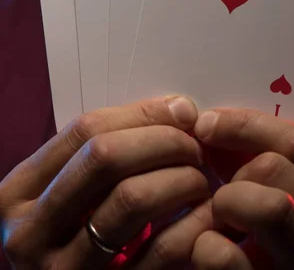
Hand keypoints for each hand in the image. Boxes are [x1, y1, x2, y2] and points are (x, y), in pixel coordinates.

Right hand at [0, 96, 210, 268]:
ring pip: (132, 198)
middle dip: (163, 142)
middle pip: (106, 158)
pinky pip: (159, 250)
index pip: (85, 131)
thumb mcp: (72, 188)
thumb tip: (179, 108)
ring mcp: (63, 269)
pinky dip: (193, 223)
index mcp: (19, 192)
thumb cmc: (74, 233)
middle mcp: (30, 232)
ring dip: (181, 179)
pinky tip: (207, 214)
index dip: (141, 114)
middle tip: (195, 148)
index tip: (182, 112)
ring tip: (199, 179)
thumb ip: (112, 146)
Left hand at [189, 108, 293, 268]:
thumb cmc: (292, 256)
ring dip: (226, 204)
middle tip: (226, 195)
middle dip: (235, 173)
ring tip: (221, 222)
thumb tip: (214, 125)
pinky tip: (209, 252)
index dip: (247, 124)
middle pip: (275, 168)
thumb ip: (279, 168)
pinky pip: (227, 256)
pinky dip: (206, 247)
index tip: (208, 124)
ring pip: (266, 206)